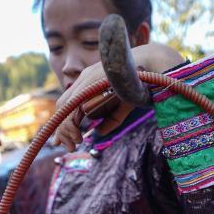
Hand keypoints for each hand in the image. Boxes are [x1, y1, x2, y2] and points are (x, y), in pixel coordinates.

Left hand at [53, 43, 184, 150]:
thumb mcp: (123, 105)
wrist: (153, 67)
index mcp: (90, 81)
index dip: (64, 122)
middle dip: (61, 128)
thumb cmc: (141, 84)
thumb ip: (111, 118)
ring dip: (65, 129)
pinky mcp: (89, 83)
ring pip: (64, 107)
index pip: (69, 103)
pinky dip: (70, 124)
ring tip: (75, 143)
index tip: (65, 140)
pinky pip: (72, 105)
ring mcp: (86, 79)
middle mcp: (85, 79)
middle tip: (68, 146)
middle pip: (63, 105)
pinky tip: (78, 136)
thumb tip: (99, 132)